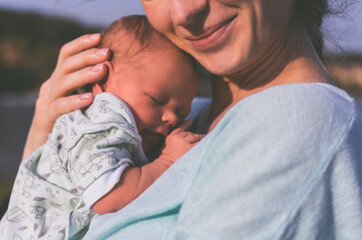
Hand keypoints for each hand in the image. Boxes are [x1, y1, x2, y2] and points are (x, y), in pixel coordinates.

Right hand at [22, 34, 110, 160]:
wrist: (46, 150)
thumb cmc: (71, 123)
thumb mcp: (81, 101)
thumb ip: (92, 88)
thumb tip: (119, 77)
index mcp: (59, 79)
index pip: (66, 54)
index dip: (81, 43)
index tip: (101, 36)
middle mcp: (50, 86)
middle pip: (66, 64)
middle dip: (87, 56)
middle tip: (107, 52)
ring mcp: (46, 101)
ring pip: (62, 82)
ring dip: (83, 74)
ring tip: (102, 70)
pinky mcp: (45, 118)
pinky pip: (59, 107)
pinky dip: (74, 101)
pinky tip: (90, 98)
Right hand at [159, 120, 203, 162]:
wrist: (165, 166)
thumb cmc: (165, 159)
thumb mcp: (166, 145)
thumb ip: (173, 140)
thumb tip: (182, 137)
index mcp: (172, 136)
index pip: (180, 128)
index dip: (186, 124)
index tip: (190, 120)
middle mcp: (178, 137)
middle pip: (189, 133)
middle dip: (194, 135)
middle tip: (202, 136)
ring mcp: (184, 143)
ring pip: (194, 137)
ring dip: (200, 138)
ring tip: (205, 138)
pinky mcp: (189, 149)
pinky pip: (198, 144)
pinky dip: (202, 143)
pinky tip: (206, 143)